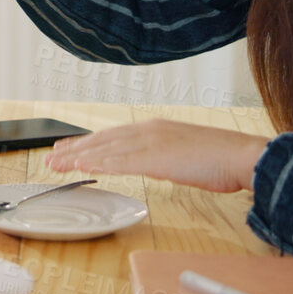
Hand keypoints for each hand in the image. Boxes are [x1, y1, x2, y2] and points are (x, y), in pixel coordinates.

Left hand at [44, 119, 269, 193]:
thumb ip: (164, 157)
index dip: (87, 141)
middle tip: (50, 157)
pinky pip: (120, 161)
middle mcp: (148, 130)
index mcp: (155, 128)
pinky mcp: (157, 157)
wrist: (243, 155)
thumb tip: (152, 165)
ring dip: (77, 156)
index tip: (68, 147)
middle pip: (102, 139)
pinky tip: (81, 165)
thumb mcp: (184, 154)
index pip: (112, 135)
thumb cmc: (221, 158)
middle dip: (73, 148)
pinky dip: (98, 162)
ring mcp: (151, 142)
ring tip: (54, 163)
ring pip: (105, 148)